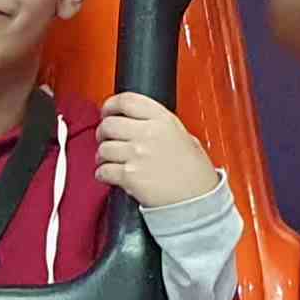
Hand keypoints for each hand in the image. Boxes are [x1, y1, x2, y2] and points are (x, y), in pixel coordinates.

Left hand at [95, 90, 217, 208]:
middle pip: (109, 124)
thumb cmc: (193, 171)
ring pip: (103, 148)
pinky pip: (103, 170)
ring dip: (103, 156)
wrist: (196, 198)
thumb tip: (134, 121)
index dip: (111, 105)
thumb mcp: (182, 135)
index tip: (107, 111)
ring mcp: (137, 154)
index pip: (127, 100)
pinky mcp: (129, 175)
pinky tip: (110, 175)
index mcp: (162, 120)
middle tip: (106, 139)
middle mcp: (148, 133)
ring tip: (110, 160)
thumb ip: (158, 124)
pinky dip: (102, 174)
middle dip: (103, 132)